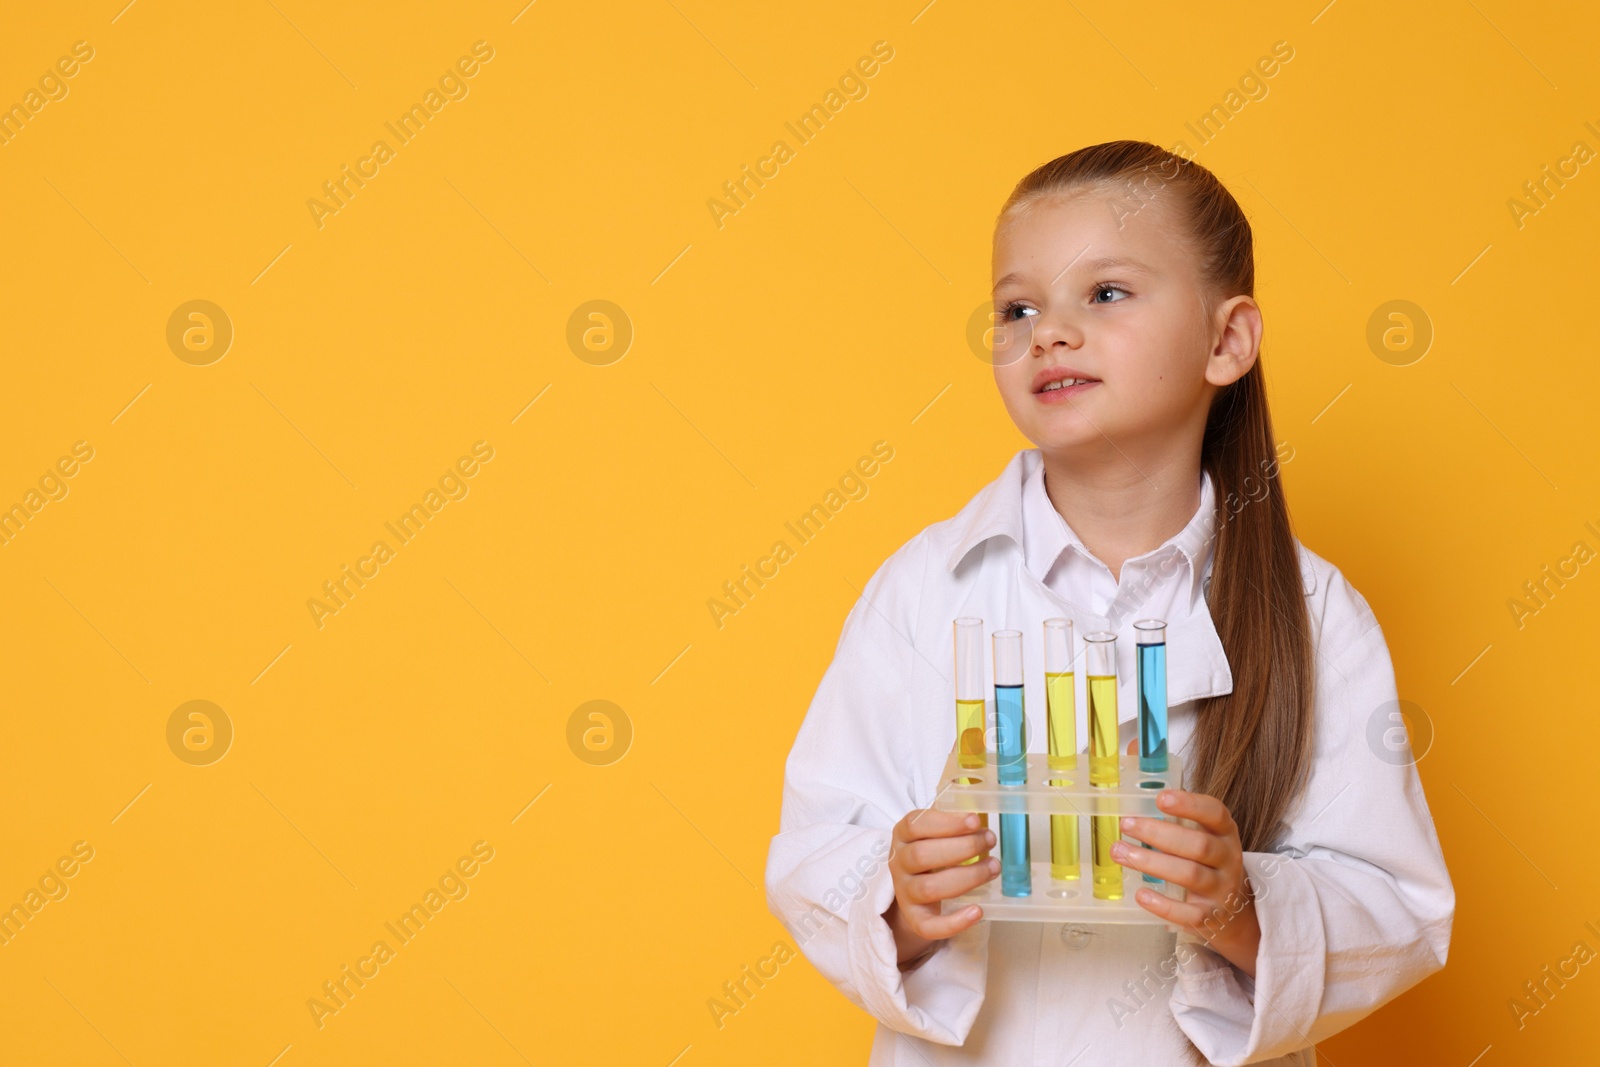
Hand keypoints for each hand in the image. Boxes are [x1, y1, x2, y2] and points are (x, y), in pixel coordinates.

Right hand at [883, 808, 997, 965]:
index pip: (915, 825)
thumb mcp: (934, 833)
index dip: (946, 823)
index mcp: (902, 836)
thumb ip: (953, 824)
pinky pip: (929, 926)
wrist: (914, 889)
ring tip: (993, 867)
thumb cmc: (932, 853)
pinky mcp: (915, 918)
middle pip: (921, 855)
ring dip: (967, 877)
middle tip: (989, 841)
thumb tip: (983, 820)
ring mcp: (904, 892)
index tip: (975, 820)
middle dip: (962, 847)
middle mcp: (899, 863)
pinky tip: (977, 911)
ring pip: (929, 888)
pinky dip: (954, 922)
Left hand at [1114, 739, 1260, 977]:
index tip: (1161, 797)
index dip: (1189, 804)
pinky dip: (1164, 904)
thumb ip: (1169, 792)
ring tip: (1120, 853)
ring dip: (1152, 863)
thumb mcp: (1198, 826)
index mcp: (1224, 831)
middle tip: (1125, 824)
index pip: (1214, 813)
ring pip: (1190, 875)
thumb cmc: (1207, 859)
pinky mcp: (1210, 918)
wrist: (1238, 913)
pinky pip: (1189, 913)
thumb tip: (1136, 746)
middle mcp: (1227, 858)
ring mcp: (1221, 890)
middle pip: (1197, 845)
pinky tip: (1140, 894)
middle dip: (1159, 834)